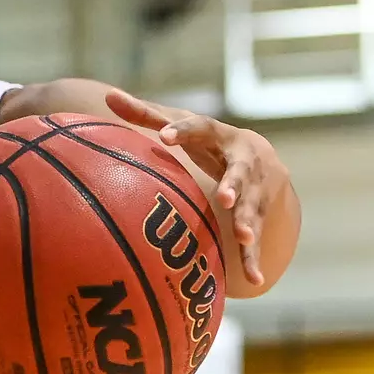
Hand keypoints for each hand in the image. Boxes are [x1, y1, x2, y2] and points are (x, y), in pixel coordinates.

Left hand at [104, 87, 287, 287]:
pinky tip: (254, 279)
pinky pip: (258, 238)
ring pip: (253, 207)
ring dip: (248, 222)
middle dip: (234, 184)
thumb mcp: (183, 125)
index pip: (202, 129)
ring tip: (243, 237)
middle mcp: (244, 161)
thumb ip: (146, 114)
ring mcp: (255, 189)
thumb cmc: (208, 140)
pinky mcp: (259, 213)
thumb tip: (108, 94)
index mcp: (220, 135)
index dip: (185, 132)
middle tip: (224, 197)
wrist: (265, 157)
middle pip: (240, 172)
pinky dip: (254, 259)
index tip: (165, 136)